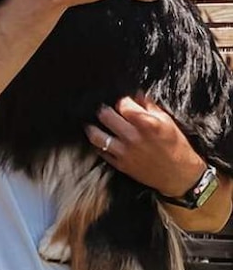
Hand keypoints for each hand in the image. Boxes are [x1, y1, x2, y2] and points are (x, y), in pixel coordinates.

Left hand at [84, 94, 204, 195]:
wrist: (179, 174)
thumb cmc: (176, 146)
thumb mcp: (167, 122)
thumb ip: (149, 107)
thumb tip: (136, 95)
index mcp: (146, 123)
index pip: (122, 104)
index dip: (121, 100)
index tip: (122, 102)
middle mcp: (133, 137)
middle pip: (105, 116)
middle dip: (103, 110)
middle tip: (103, 110)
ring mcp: (124, 152)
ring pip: (97, 136)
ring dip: (92, 128)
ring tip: (91, 124)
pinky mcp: (120, 164)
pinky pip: (101, 152)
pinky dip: (98, 145)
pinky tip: (99, 141)